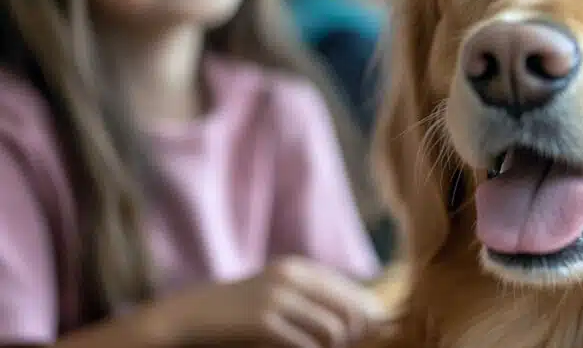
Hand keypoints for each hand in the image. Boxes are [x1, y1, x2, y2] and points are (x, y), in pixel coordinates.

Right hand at [145, 256, 388, 347]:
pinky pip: (306, 345)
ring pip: (333, 329)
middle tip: (345, 347)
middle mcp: (291, 277)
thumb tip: (366, 317)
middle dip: (356, 334)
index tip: (366, 335)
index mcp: (298, 268)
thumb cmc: (240, 312)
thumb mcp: (277, 296)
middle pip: (349, 308)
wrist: (190, 315)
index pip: (351, 291)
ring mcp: (276, 297)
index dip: (366, 316)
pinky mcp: (262, 321)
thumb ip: (313, 300)